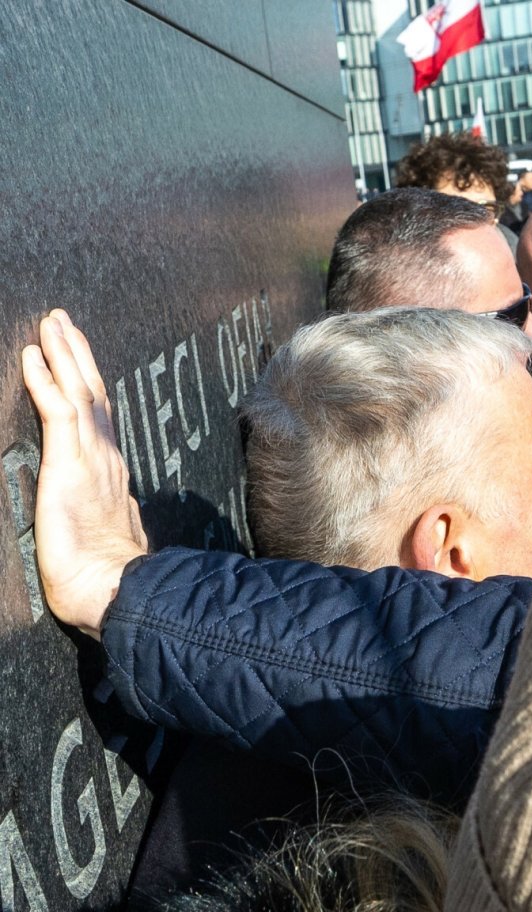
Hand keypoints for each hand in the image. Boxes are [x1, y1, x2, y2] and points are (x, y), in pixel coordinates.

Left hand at [21, 309, 147, 638]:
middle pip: (92, 393)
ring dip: (64, 354)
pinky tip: (34, 356)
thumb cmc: (106, 575)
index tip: (76, 355)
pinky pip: (59, 411)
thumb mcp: (104, 533)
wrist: (113, 588)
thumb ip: (103, 513)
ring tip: (51, 323)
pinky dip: (46, 381)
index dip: (87, 383)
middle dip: (77, 354)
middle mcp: (106, 457)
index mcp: (112, 472)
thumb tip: (104, 513)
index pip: (98, 417)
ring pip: (79, 392)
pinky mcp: (71, 464)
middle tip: (62, 320)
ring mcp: (91, 458)